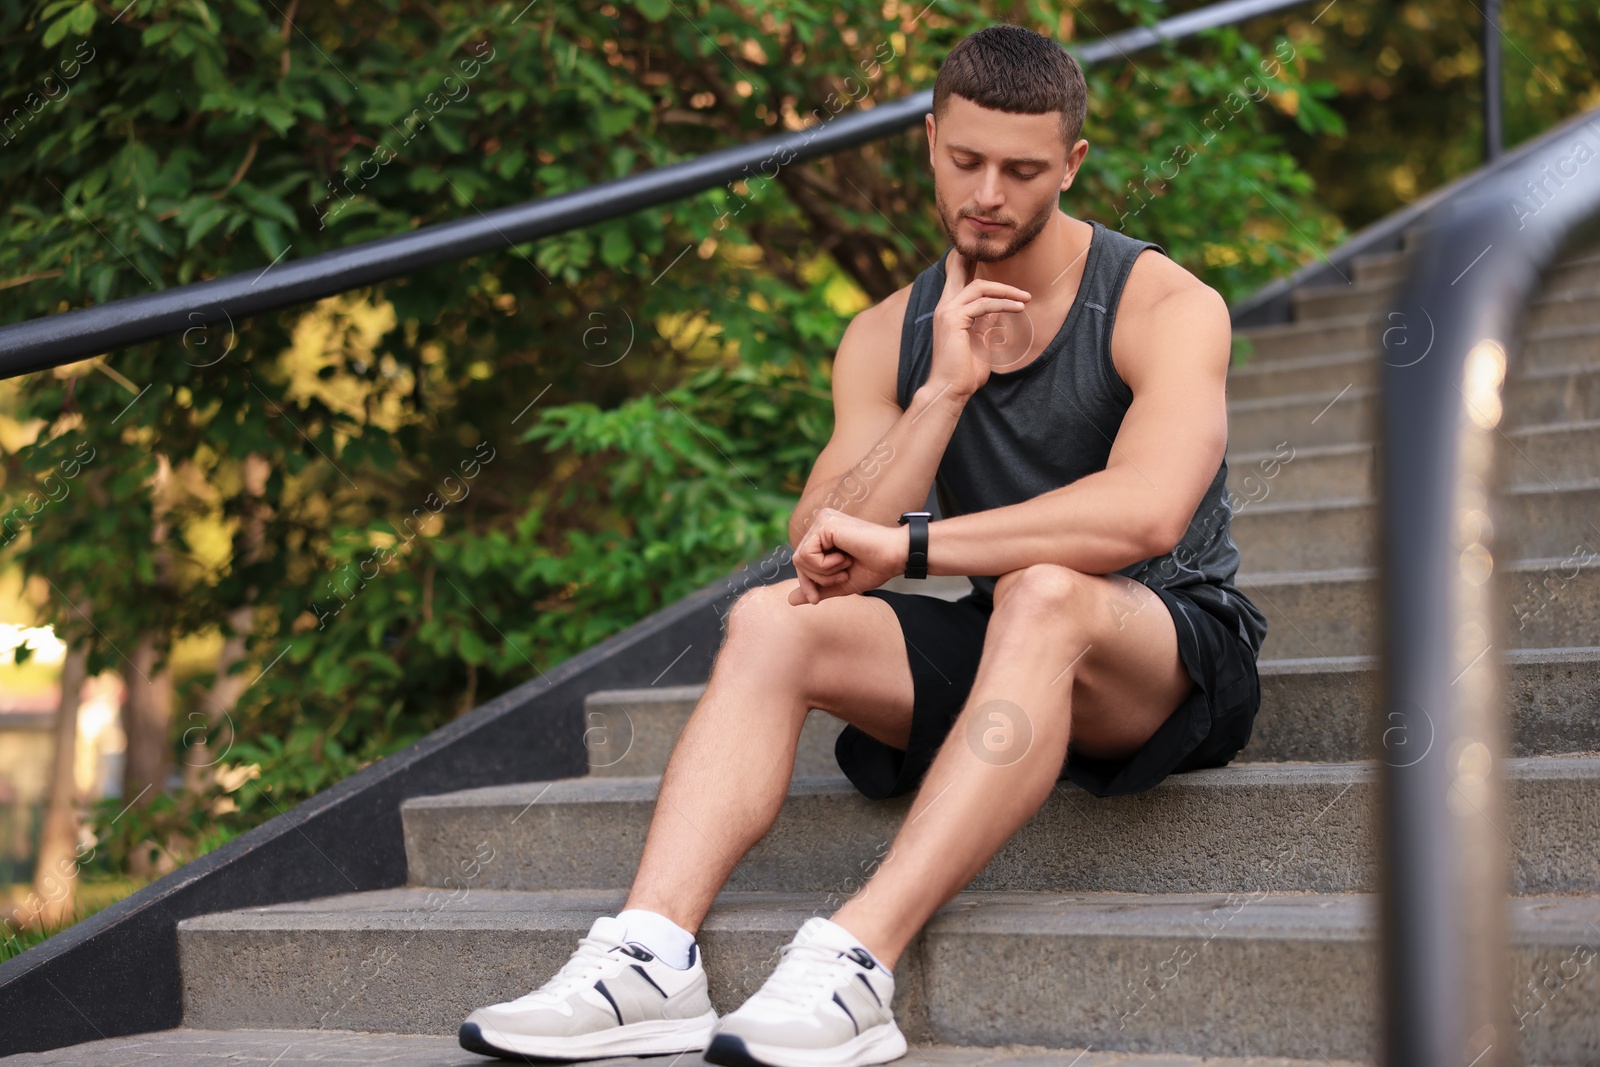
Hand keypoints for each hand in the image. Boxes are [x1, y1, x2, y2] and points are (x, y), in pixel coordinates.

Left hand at [788, 508, 907, 604]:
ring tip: (845, 566)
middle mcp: (821, 523)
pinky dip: (824, 566)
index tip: (816, 599)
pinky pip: (807, 555)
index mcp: (825, 534)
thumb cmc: (875, 567)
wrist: (896, 557)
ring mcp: (822, 521)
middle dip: (813, 580)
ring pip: (799, 558)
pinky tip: (845, 558)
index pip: (801, 561)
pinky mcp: (825, 524)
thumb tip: (789, 600)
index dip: (807, 583)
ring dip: (823, 573)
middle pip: (797, 560)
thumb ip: (817, 588)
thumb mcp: (840, 583)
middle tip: (842, 577)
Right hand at [928, 250, 1030, 399]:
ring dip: (1006, 290)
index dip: (968, 263)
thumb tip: (997, 311)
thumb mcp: (980, 342)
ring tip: (1026, 298)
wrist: (950, 390)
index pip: (958, 280)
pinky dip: (1003, 304)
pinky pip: (983, 304)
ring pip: (979, 287)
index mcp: (949, 312)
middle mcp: (944, 307)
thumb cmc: (965, 372)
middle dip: (975, 256)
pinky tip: (1019, 308)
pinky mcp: (953, 319)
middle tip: (994, 247)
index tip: (982, 252)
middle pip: (959, 270)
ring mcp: (947, 311)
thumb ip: (985, 324)